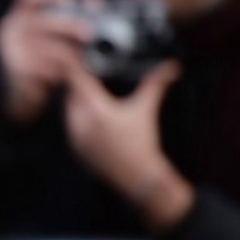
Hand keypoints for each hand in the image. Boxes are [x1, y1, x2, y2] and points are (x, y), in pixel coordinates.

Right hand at [0, 0, 90, 123]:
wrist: (20, 94)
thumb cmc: (42, 60)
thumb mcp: (54, 35)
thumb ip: (71, 15)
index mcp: (19, 15)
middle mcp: (11, 28)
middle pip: (43, 20)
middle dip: (69, 25)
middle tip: (89, 33)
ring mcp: (11, 49)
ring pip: (46, 45)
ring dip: (68, 53)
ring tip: (84, 59)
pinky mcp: (16, 70)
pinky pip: (44, 67)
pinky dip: (60, 71)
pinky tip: (69, 74)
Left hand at [64, 59, 193, 229]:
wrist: (139, 176)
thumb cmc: (142, 144)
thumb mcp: (146, 109)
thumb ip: (156, 84)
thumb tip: (170, 67)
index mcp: (96, 109)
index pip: (77, 79)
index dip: (79, 68)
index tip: (84, 64)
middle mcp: (81, 122)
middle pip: (71, 93)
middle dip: (81, 86)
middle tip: (94, 82)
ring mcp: (75, 135)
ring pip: (68, 109)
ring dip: (78, 102)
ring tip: (96, 102)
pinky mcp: (74, 146)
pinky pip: (70, 126)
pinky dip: (78, 119)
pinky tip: (93, 121)